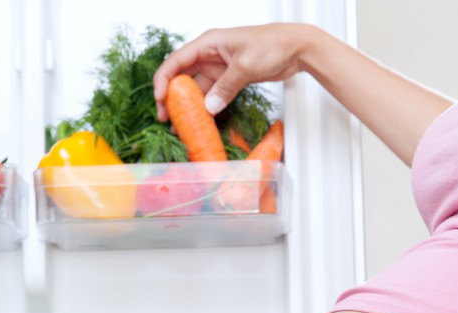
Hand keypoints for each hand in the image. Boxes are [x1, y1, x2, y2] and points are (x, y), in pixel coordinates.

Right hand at [152, 23, 317, 120]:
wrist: (296, 48)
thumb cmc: (273, 44)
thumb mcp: (245, 65)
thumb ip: (226, 87)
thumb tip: (209, 107)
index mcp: (209, 43)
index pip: (176, 61)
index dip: (164, 80)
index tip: (160, 100)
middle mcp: (210, 54)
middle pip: (182, 77)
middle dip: (171, 97)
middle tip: (167, 117)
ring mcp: (220, 67)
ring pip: (196, 89)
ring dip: (188, 107)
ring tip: (181, 125)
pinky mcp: (230, 79)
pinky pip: (212, 95)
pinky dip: (206, 108)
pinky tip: (201, 121)